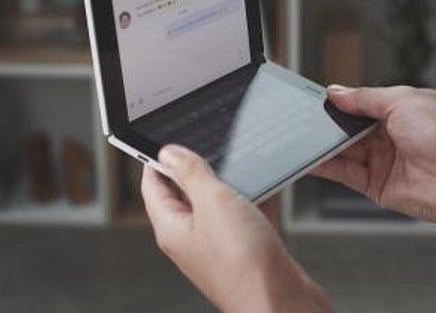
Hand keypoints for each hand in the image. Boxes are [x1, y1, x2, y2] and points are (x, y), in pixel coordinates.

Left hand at [141, 145, 329, 312]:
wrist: (282, 305)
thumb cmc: (245, 266)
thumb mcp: (214, 202)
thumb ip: (191, 174)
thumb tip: (169, 153)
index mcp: (172, 228)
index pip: (152, 185)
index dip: (157, 159)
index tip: (167, 139)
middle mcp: (192, 238)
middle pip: (186, 193)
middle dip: (199, 167)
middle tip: (210, 144)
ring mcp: (220, 246)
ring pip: (220, 204)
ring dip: (231, 184)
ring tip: (243, 164)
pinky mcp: (247, 250)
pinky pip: (246, 217)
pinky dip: (256, 201)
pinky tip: (269, 189)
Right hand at [314, 85, 435, 224]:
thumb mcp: (401, 100)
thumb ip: (363, 98)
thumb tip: (336, 92)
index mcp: (401, 111)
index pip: (361, 104)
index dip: (340, 103)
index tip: (316, 100)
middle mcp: (391, 136)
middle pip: (349, 129)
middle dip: (328, 124)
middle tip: (302, 118)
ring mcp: (383, 162)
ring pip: (344, 151)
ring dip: (323, 145)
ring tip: (299, 137)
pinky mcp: (377, 186)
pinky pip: (345, 173)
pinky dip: (326, 166)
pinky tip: (310, 157)